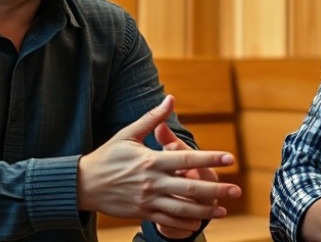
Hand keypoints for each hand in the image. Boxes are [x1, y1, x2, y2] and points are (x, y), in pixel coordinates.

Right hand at [77, 95, 241, 232]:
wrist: (83, 184)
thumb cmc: (107, 156)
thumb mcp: (128, 134)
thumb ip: (152, 117)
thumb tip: (170, 97)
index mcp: (150, 160)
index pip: (186, 158)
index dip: (210, 158)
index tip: (230, 158)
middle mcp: (151, 181)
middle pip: (190, 187)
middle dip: (216, 189)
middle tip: (236, 190)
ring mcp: (147, 200)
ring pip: (182, 208)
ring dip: (205, 210)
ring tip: (224, 209)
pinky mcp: (142, 212)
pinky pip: (168, 219)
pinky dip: (186, 222)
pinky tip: (199, 221)